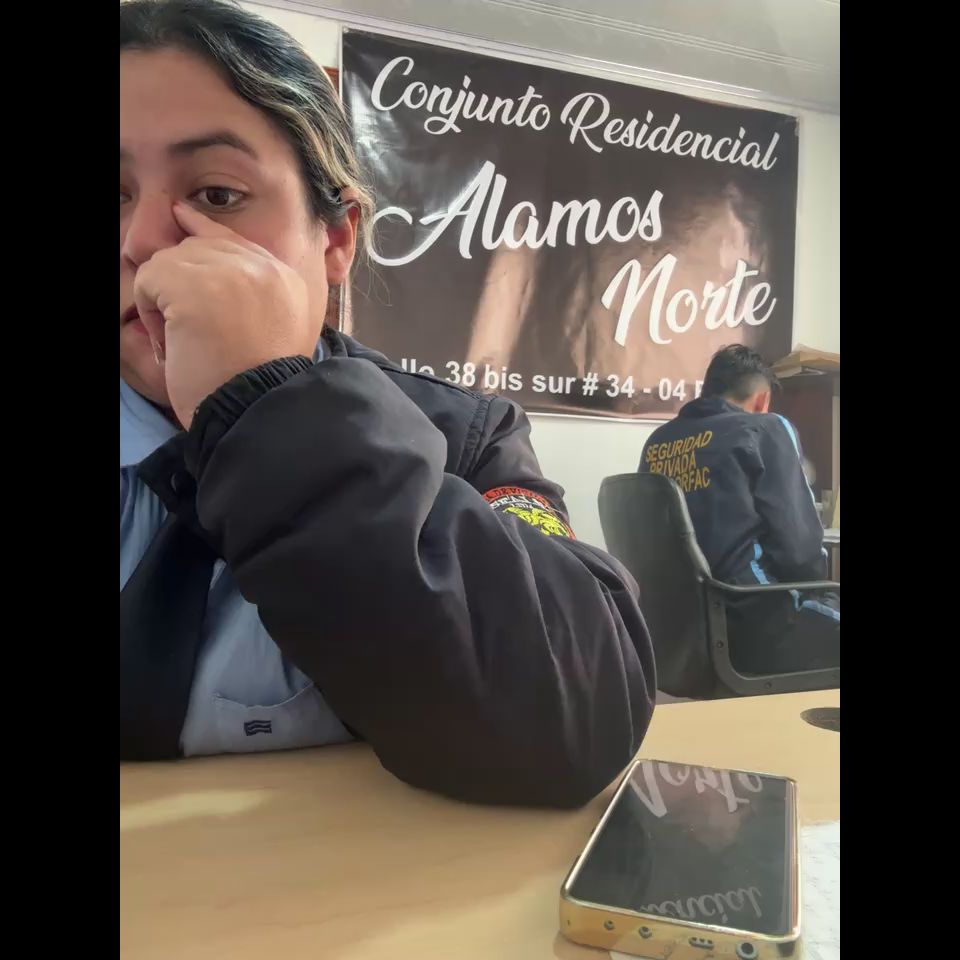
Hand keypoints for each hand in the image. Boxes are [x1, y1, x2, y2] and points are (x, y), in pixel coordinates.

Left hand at [133, 203, 316, 427]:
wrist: (254, 412)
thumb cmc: (258, 385)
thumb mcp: (278, 330)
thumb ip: (258, 291)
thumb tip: (209, 239)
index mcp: (287, 280)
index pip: (235, 240)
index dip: (203, 233)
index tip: (182, 220)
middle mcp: (264, 268)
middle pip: (199, 247)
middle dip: (184, 282)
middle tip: (192, 331)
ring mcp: (229, 273)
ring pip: (171, 260)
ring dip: (166, 300)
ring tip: (185, 340)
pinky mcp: (193, 286)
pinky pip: (149, 278)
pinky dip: (150, 311)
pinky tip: (172, 339)